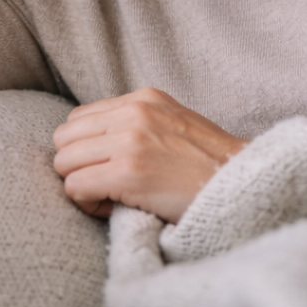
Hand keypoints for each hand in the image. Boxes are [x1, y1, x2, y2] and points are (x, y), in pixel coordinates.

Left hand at [52, 88, 246, 223]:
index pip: (79, 118)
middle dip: (76, 165)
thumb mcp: (173, 124)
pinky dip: (86, 202)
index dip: (86, 149)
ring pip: (63, 162)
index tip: (107, 169)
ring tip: (108, 198)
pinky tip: (111, 208)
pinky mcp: (128, 172)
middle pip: (64, 137)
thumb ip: (137, 123)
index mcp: (142, 98)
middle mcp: (133, 112)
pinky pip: (75, 186)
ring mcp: (130, 141)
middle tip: (103, 186)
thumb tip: (95, 142)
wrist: (244, 185)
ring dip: (78, 184)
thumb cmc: (209, 166)